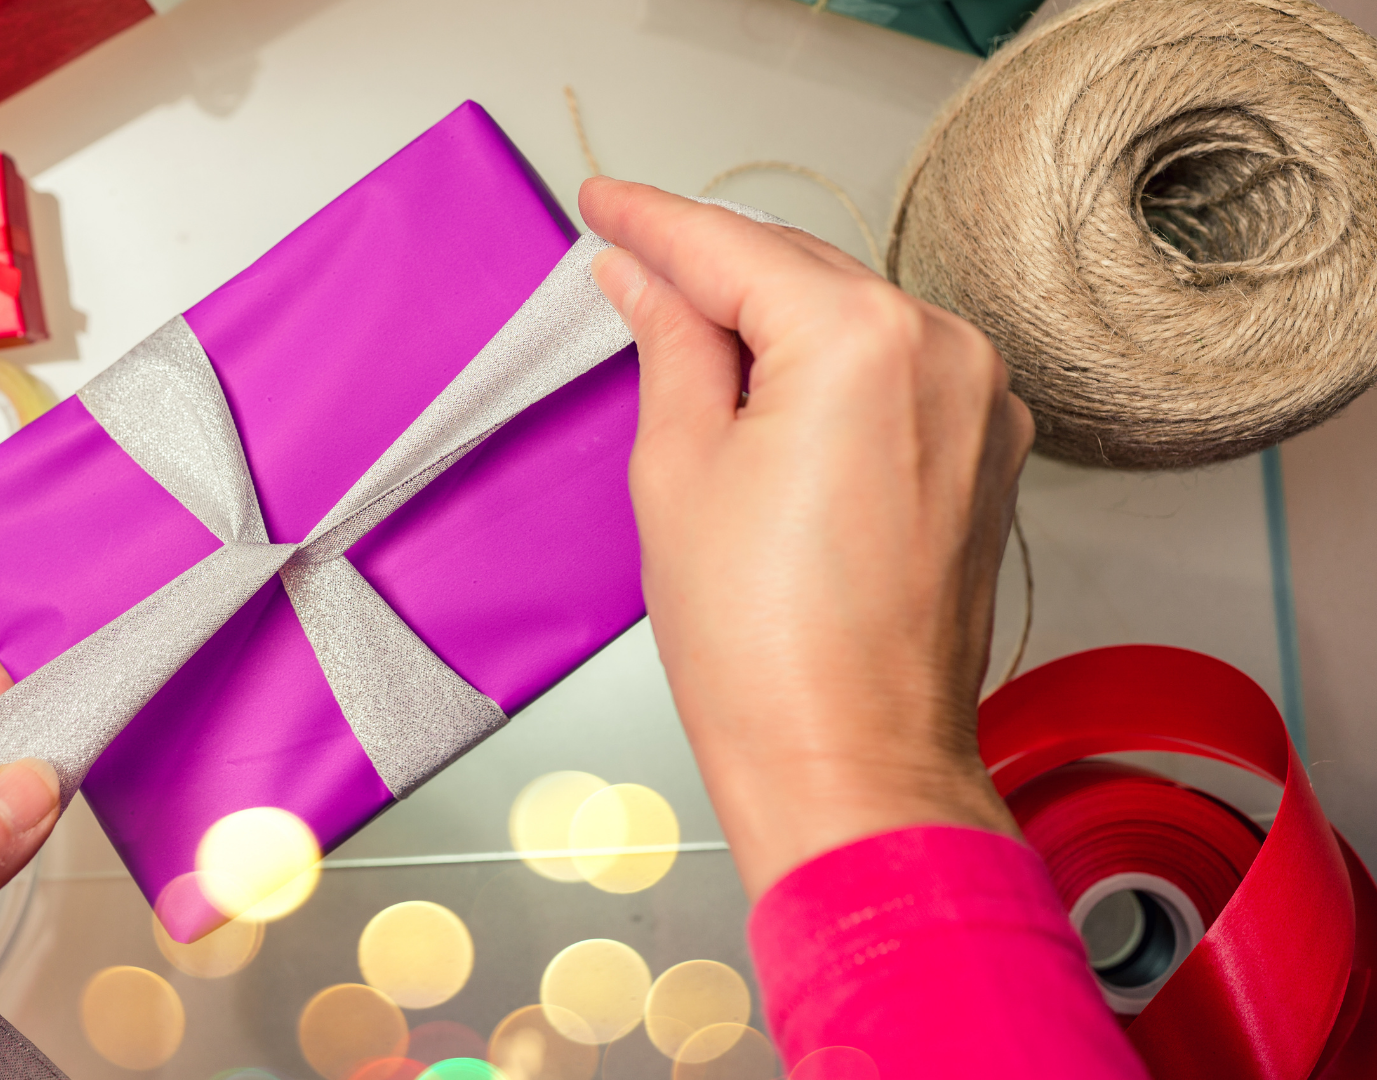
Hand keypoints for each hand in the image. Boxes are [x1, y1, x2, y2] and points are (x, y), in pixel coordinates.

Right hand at [581, 178, 1032, 896]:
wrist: (850, 763)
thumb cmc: (767, 651)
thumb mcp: (679, 468)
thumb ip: (670, 344)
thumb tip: (647, 279)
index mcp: (866, 343)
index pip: (734, 248)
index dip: (654, 221)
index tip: (606, 203)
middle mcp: (947, 356)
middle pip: (802, 270)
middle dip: (711, 264)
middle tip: (626, 255)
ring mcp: (982, 405)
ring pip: (853, 316)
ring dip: (769, 313)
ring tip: (682, 327)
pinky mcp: (987, 453)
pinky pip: (894, 370)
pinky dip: (826, 362)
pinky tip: (765, 380)